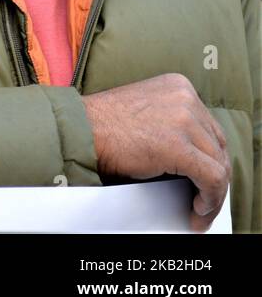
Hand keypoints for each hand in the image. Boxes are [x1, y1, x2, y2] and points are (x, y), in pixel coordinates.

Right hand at [81, 73, 230, 232]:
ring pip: (218, 165)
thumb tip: (194, 154)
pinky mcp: (179, 147)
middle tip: (205, 198)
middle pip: (217, 146)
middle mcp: (186, 98)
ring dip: (212, 193)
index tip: (205, 177)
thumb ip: (172, 121)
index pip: (210, 128)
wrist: (77, 130)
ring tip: (200, 209)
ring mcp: (184, 120)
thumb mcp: (145, 111)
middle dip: (214, 176)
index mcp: (178, 86)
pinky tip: (199, 209)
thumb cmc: (101, 125)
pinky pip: (212, 179)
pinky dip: (210, 200)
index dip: (210, 158)